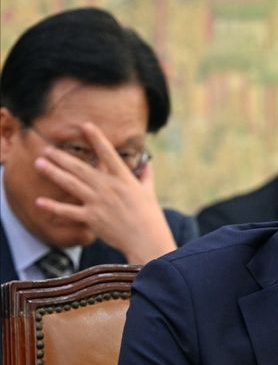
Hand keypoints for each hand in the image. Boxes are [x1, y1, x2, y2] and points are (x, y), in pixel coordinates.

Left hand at [34, 122, 176, 262]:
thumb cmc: (150, 215)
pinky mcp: (92, 218)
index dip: (97, 138)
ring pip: (71, 184)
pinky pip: (68, 211)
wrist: (146, 239)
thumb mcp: (150, 192)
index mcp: (123, 179)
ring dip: (53, 173)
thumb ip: (146, 175)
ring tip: (39, 163)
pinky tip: (39, 201)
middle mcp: (108, 187)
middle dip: (62, 157)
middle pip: (80, 167)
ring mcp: (98, 202)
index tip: (86, 125)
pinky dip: (53, 207)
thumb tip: (148, 163)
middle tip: (48, 148)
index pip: (108, 154)